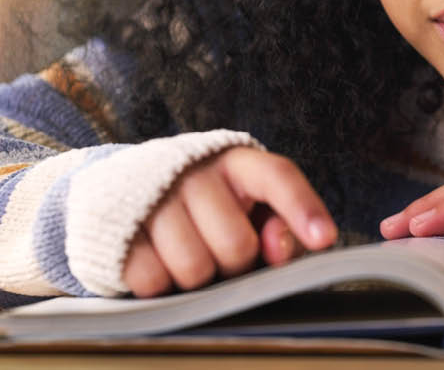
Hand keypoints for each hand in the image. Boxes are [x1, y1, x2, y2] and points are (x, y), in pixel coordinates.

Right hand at [123, 147, 336, 296]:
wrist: (122, 193)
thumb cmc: (206, 205)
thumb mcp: (246, 205)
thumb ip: (278, 225)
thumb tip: (281, 249)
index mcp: (236, 161)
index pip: (277, 177)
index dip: (303, 208)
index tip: (325, 238)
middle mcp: (194, 171)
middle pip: (238, 245)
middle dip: (235, 263)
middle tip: (219, 246)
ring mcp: (153, 197)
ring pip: (195, 270)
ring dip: (197, 276)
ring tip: (187, 250)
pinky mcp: (118, 229)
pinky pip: (154, 281)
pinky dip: (160, 283)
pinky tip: (158, 257)